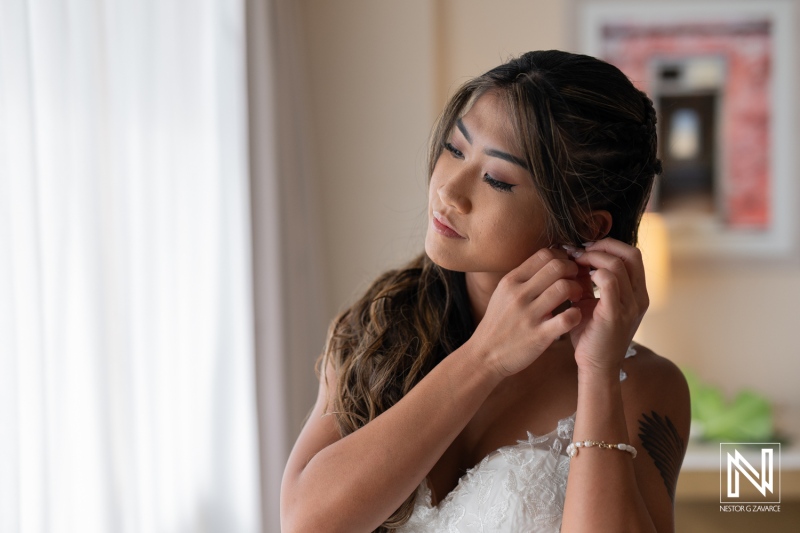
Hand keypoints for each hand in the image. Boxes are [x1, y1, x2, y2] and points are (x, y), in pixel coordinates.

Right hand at [470, 248, 583, 377]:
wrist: (484, 355)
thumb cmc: (498, 323)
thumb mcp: (502, 294)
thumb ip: (522, 278)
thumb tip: (547, 261)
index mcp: (511, 281)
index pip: (544, 255)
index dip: (561, 257)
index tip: (566, 268)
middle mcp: (519, 295)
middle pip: (557, 266)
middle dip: (573, 270)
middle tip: (575, 280)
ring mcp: (528, 315)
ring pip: (563, 288)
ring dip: (577, 290)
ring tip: (576, 298)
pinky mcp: (539, 336)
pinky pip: (567, 318)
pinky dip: (576, 314)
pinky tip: (573, 316)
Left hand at [568, 238, 649, 374]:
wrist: (595, 366)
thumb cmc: (591, 335)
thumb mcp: (591, 303)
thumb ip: (588, 283)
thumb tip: (574, 259)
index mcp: (637, 293)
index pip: (632, 255)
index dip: (609, 245)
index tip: (585, 248)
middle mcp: (639, 297)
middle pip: (630, 254)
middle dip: (603, 246)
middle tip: (579, 250)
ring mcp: (630, 306)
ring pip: (618, 265)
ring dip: (594, 258)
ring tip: (576, 262)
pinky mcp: (616, 314)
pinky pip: (610, 282)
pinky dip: (593, 273)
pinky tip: (579, 278)